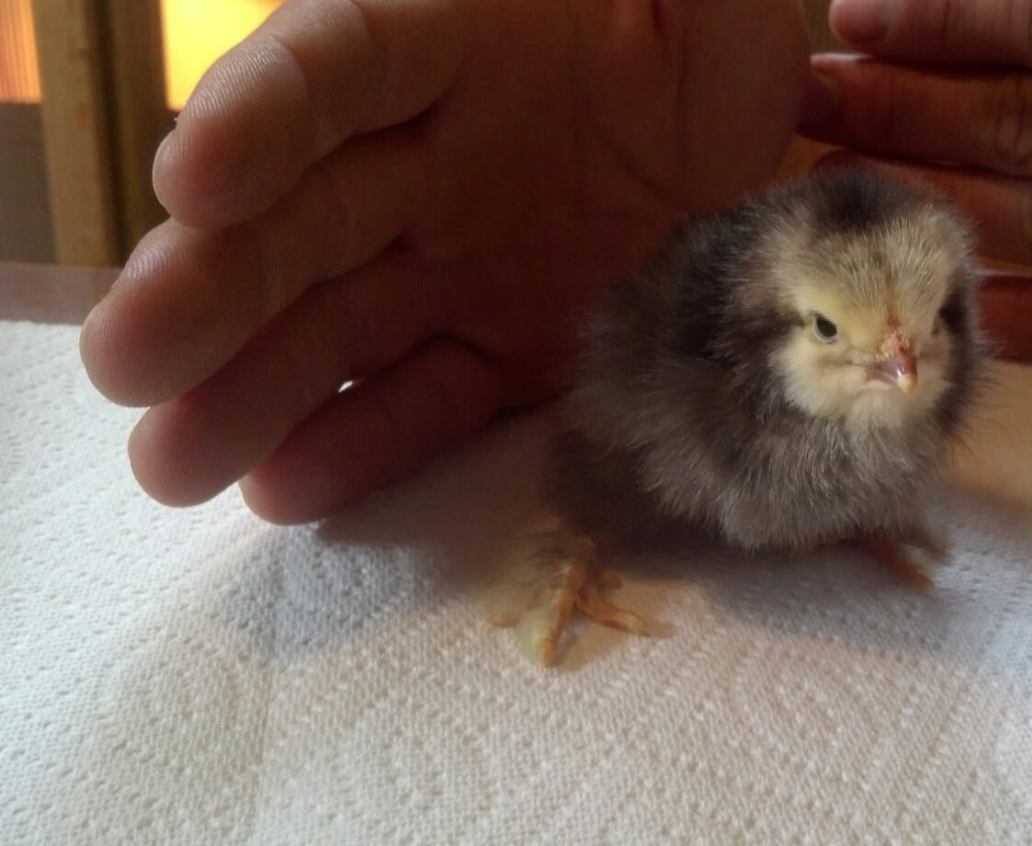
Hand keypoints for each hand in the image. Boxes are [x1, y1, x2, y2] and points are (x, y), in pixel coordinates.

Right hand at [81, 0, 808, 520]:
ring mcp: (461, 266)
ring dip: (252, 393)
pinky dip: (365, 444)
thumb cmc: (709, 32)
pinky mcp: (508, 352)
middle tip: (124, 359)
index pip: (335, 69)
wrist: (761, 139)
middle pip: (301, 219)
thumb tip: (665, 16)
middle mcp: (428, 160)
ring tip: (170, 465)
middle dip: (210, 287)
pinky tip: (281, 488)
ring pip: (338, 328)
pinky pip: (430, 400)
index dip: (261, 118)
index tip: (195, 180)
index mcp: (452, 41)